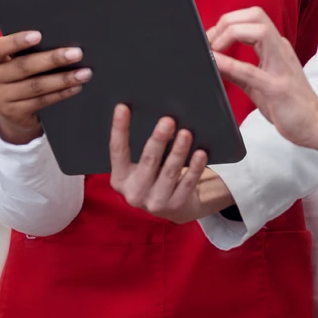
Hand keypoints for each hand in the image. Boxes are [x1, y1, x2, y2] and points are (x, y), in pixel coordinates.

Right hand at [0, 32, 90, 143]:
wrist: (8, 111)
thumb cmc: (15, 74)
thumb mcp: (10, 61)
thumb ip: (24, 51)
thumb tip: (59, 38)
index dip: (17, 41)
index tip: (39, 35)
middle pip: (23, 67)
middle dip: (52, 59)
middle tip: (76, 53)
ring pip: (36, 86)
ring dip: (63, 79)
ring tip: (84, 73)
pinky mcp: (13, 113)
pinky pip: (42, 101)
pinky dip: (61, 93)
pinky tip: (76, 87)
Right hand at [107, 104, 220, 221]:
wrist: (174, 209)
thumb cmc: (155, 178)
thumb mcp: (141, 168)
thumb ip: (143, 150)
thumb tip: (159, 118)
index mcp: (120, 179)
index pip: (117, 151)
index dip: (119, 129)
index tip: (122, 108)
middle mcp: (134, 193)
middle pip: (148, 161)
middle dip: (158, 140)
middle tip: (168, 121)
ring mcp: (155, 202)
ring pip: (169, 172)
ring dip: (179, 151)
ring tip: (186, 133)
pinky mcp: (176, 205)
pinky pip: (188, 183)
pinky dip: (195, 167)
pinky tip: (200, 154)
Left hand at [207, 8, 317, 151]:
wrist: (314, 123)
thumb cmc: (289, 104)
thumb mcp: (256, 84)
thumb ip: (235, 71)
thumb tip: (212, 61)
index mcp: (276, 47)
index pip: (252, 18)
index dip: (228, 22)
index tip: (211, 39)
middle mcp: (280, 50)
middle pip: (255, 16)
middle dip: (227, 22)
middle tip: (209, 41)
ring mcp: (281, 67)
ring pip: (258, 31)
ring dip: (230, 34)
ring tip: (213, 49)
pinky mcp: (277, 87)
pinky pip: (251, 70)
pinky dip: (230, 63)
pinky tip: (216, 63)